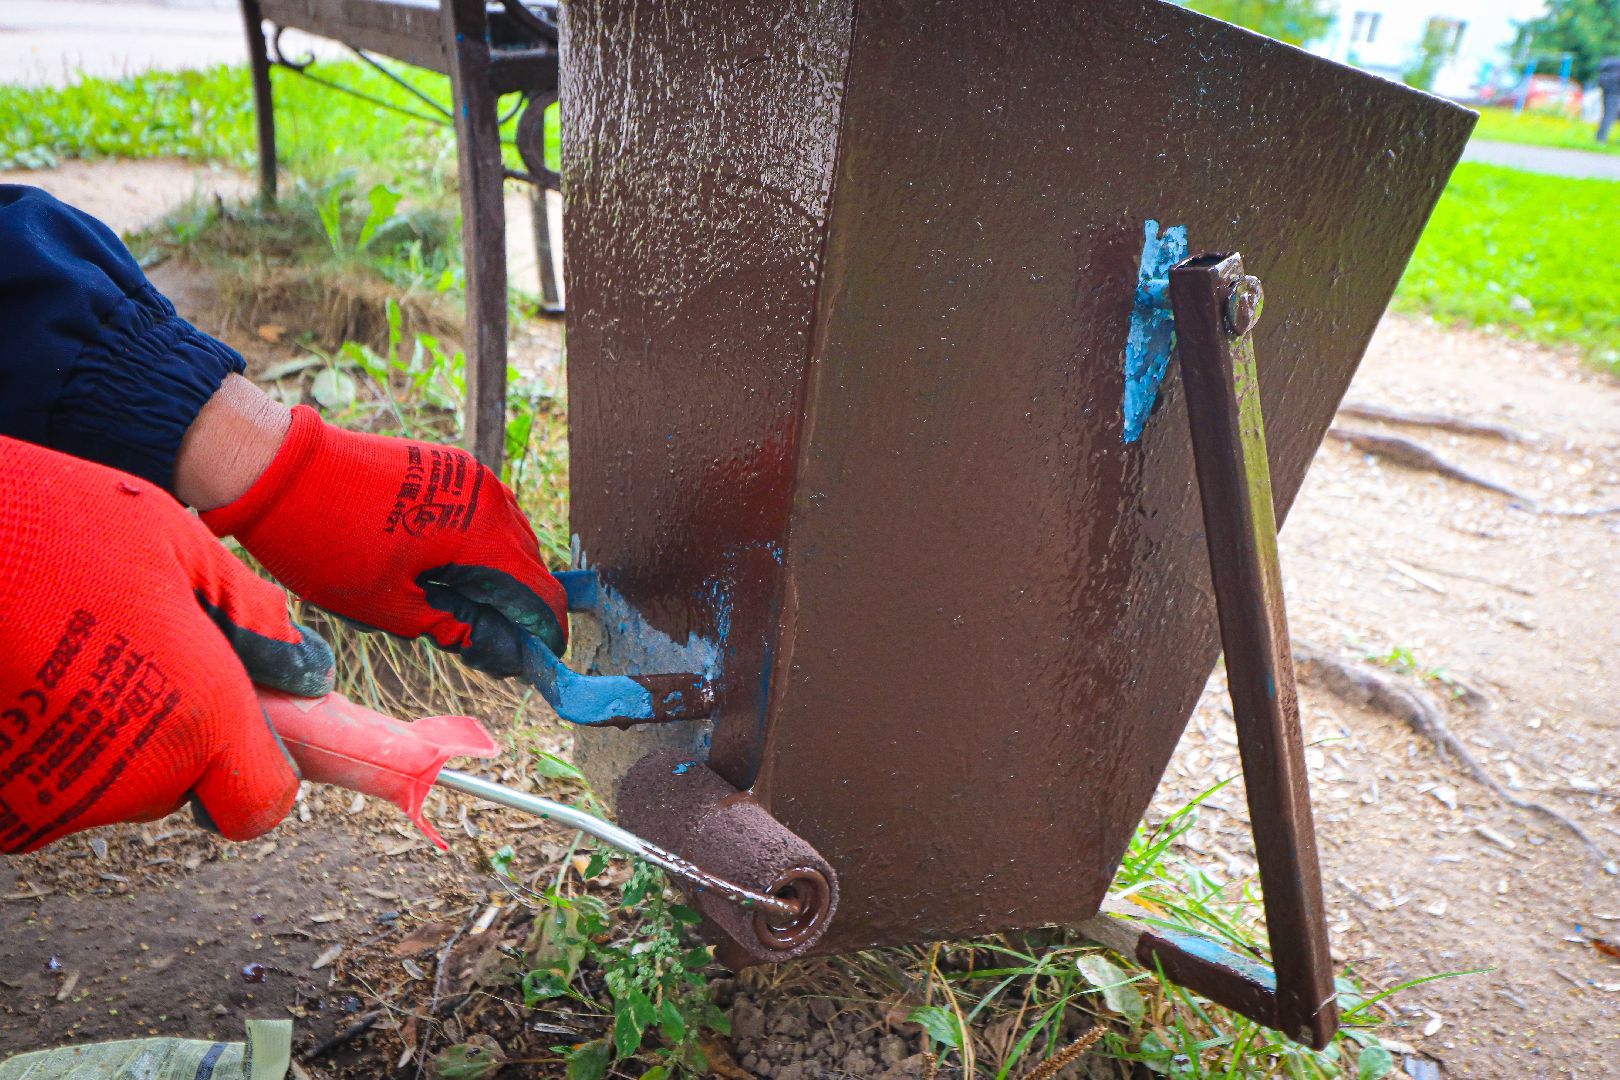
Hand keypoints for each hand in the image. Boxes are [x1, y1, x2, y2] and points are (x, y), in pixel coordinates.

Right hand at [0, 438, 332, 853]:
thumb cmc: (54, 527)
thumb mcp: (179, 547)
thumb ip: (252, 614)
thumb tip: (303, 663)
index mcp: (197, 717)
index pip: (260, 802)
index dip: (261, 768)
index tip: (246, 726)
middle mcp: (129, 778)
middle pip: (180, 785)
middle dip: (174, 732)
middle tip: (137, 651)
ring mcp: (50, 800)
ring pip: (107, 786)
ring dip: (102, 736)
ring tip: (65, 650)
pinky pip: (41, 787)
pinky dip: (39, 744)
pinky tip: (21, 675)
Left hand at [201, 406, 567, 676]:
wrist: (276, 468)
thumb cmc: (327, 539)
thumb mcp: (387, 605)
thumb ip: (449, 627)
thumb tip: (489, 646)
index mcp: (482, 531)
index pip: (540, 592)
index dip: (543, 633)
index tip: (536, 661)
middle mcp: (488, 496)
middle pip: (530, 563)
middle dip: (518, 606)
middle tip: (489, 644)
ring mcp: (468, 475)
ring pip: (507, 536)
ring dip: (498, 575)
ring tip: (462, 609)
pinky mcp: (447, 466)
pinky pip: (482, 513)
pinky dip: (477, 546)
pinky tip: (445, 571)